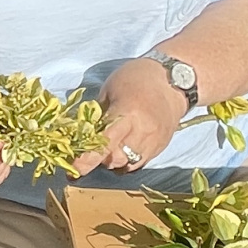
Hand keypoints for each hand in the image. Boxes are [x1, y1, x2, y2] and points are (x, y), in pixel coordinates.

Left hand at [71, 58, 187, 175]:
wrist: (173, 80)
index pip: (105, 144)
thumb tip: (82, 133)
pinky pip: (140, 162)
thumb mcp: (110, 89)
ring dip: (113, 161)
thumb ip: (98, 113)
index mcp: (127, 114)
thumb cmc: (136, 78)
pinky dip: (127, 160)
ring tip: (107, 149)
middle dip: (100, 159)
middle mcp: (142, 132)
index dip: (88, 159)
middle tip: (90, 150)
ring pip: (128, 164)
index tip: (74, 169)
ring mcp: (154, 141)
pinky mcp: (161, 146)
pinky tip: (122, 148)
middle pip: (116, 159)